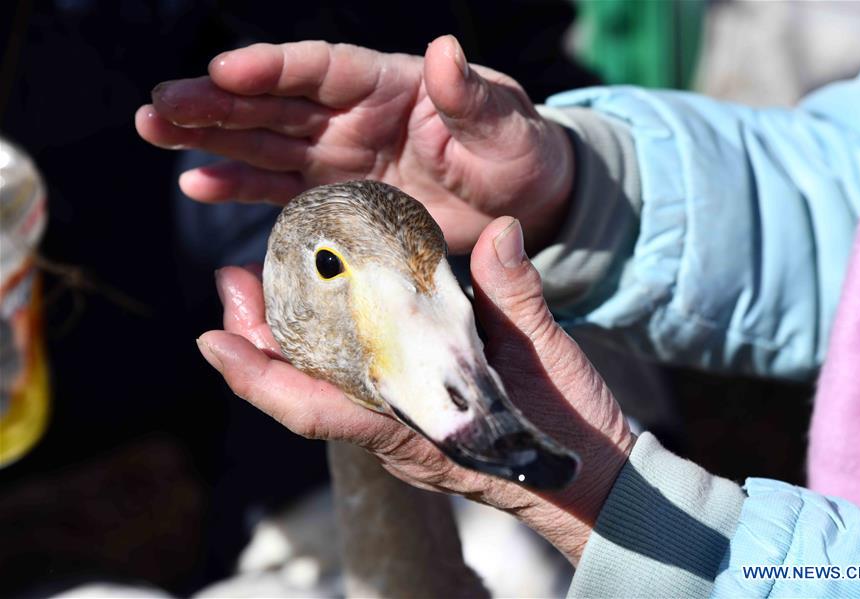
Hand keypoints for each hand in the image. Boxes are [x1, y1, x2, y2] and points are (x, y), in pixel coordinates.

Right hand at [135, 36, 573, 253]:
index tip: (222, 70)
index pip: (322, 68)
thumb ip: (472, 97)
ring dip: (211, 139)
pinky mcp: (338, 196)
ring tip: (157, 132)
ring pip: (264, 141)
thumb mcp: (507, 125)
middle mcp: (354, 115)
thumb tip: (445, 53)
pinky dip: (241, 186)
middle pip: (275, 102)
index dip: (272, 69)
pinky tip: (198, 182)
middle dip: (216, 103)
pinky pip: (281, 188)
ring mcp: (341, 155)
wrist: (521, 202)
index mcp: (392, 84)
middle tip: (158, 106)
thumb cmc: (519, 153)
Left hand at [196, 217, 633, 562]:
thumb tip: (500, 232)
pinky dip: (332, 346)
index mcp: (416, 427)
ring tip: (266, 286)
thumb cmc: (569, 432)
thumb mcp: (548, 360)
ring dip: (289, 340)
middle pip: (305, 392)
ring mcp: (405, 426)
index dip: (259, 376)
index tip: (215, 341)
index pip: (316, 408)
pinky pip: (357, 383)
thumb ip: (516, 295)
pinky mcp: (422, 414)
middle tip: (235, 280)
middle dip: (259, 340)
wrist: (594, 480)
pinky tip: (331, 312)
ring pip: (325, 386)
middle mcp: (397, 432)